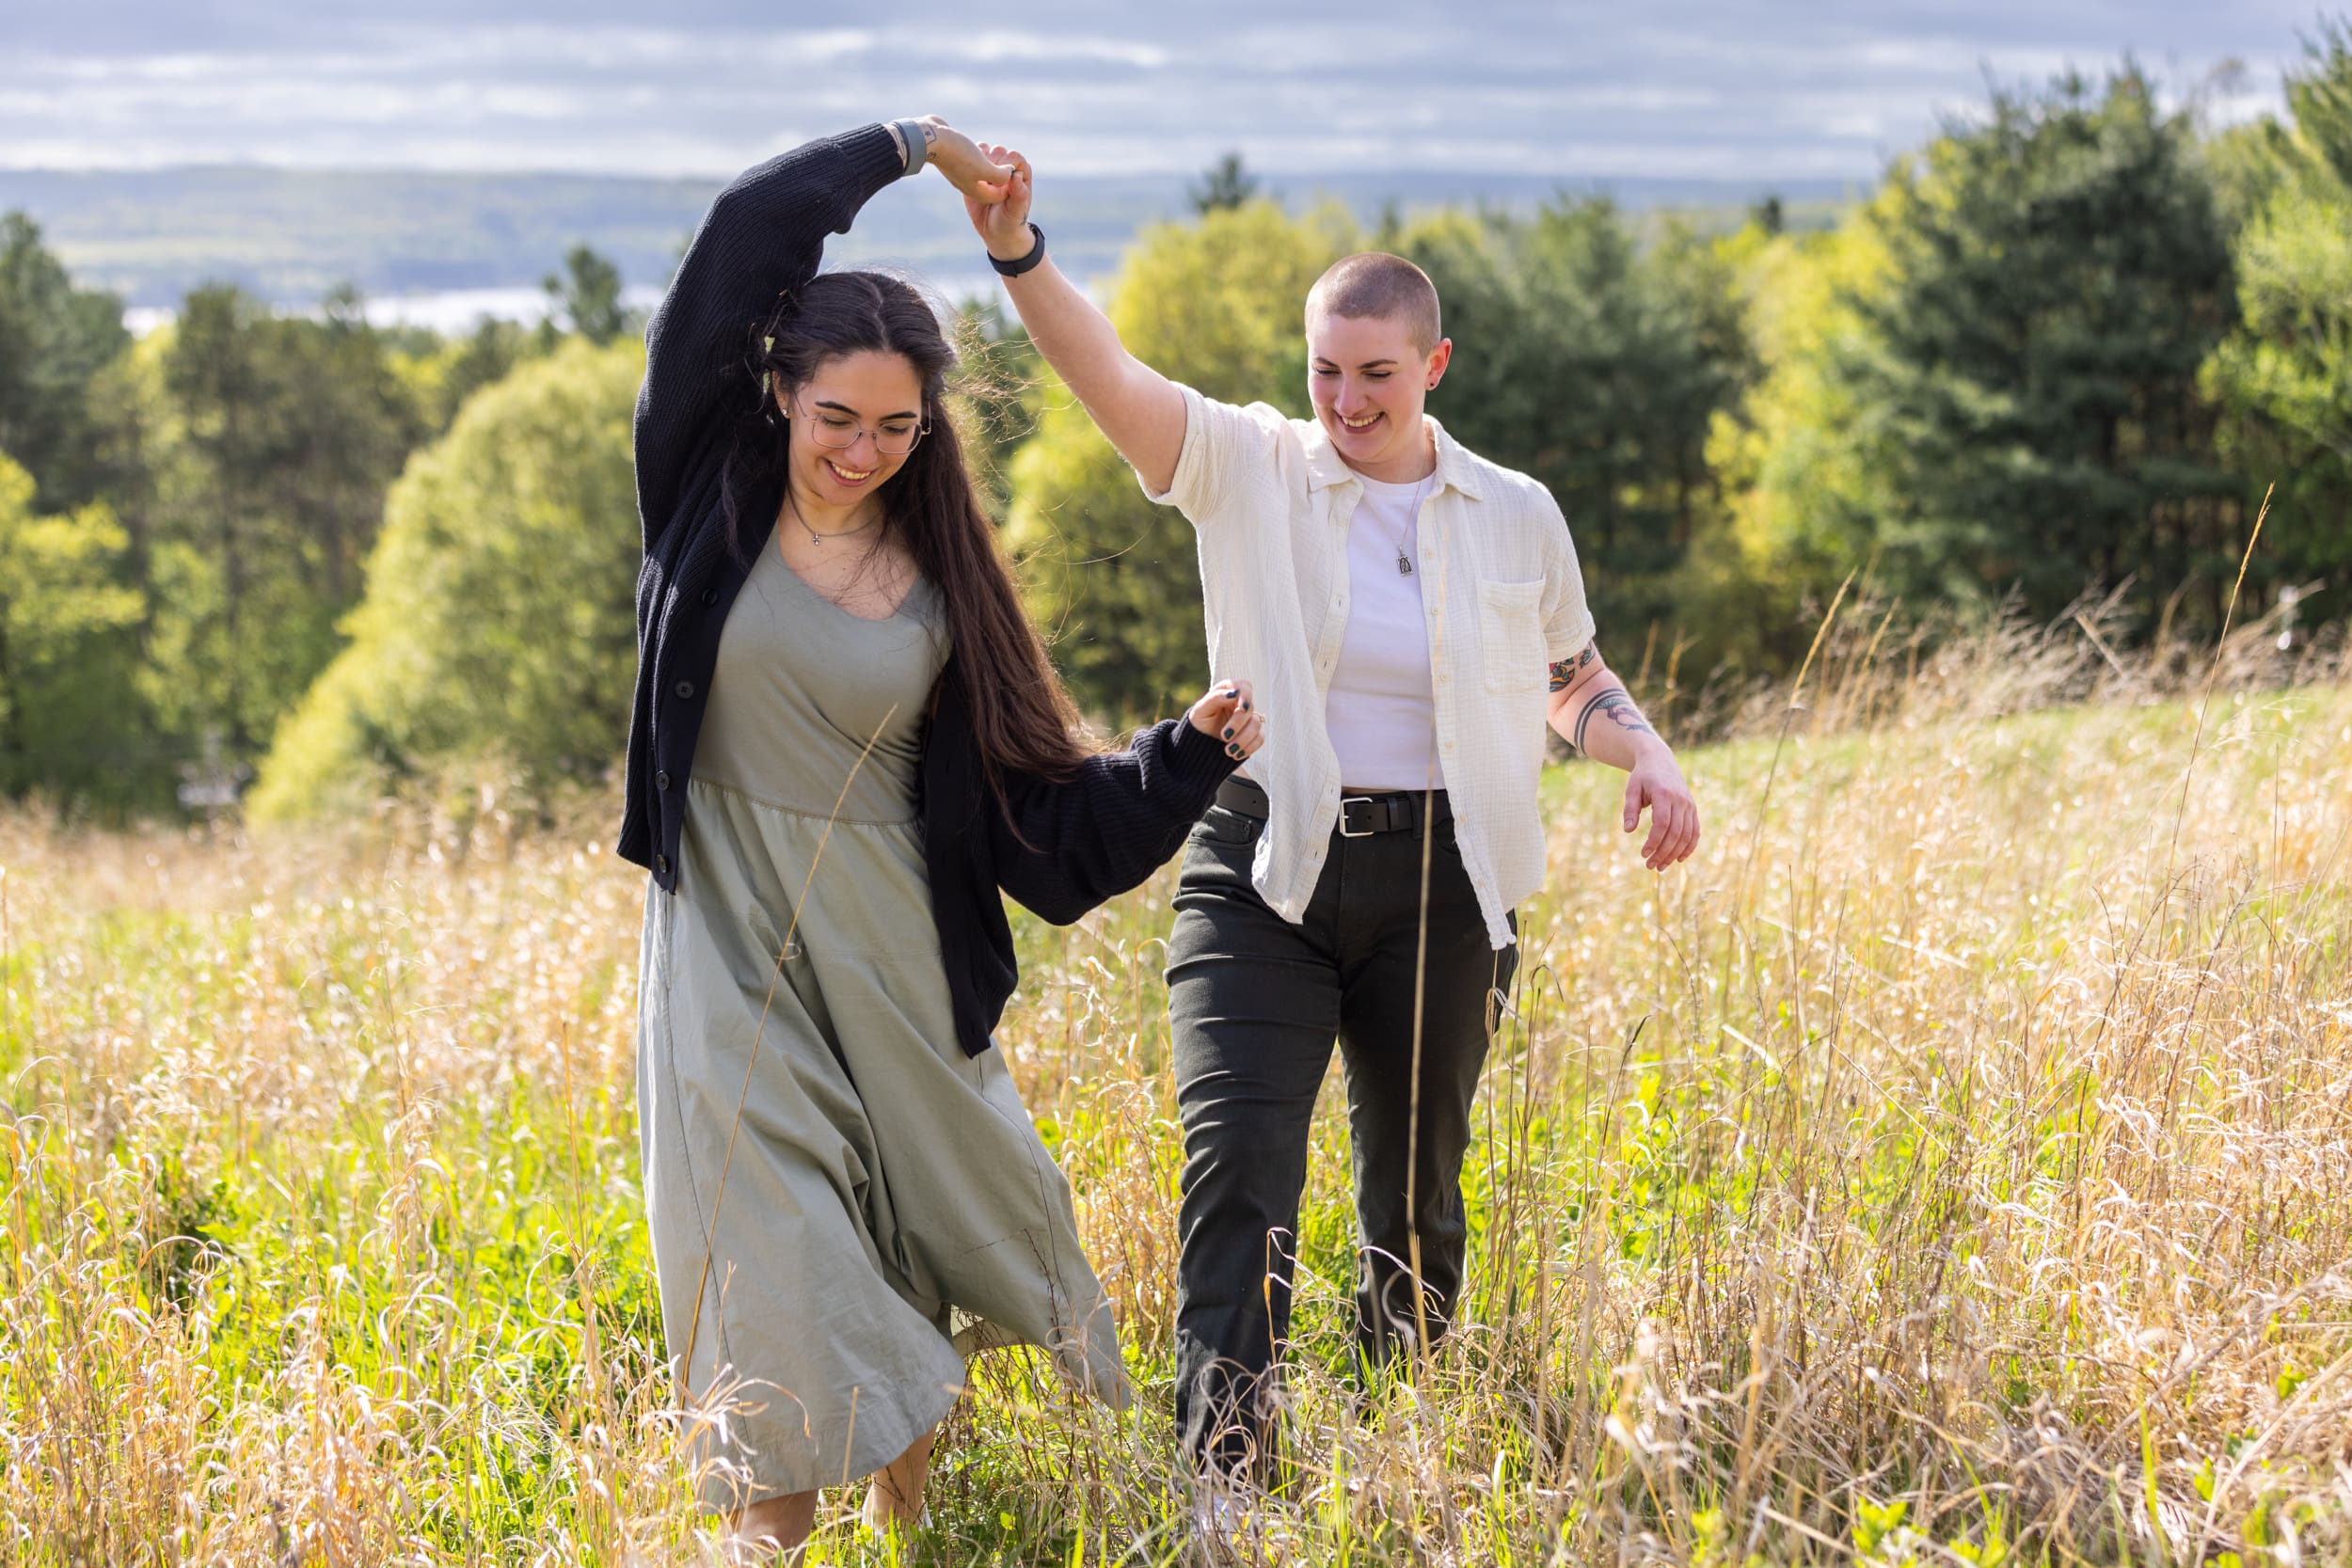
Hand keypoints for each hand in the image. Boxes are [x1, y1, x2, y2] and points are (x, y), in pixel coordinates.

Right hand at [917, 117, 1012, 206]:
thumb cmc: (958, 155)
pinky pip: (971, 160)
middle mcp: (967, 184)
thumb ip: (1000, 175)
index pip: (999, 195)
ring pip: (981, 171)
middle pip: (990, 184)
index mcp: (976, 191)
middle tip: (1005, 162)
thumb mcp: (984, 168)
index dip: (1009, 185)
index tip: (1013, 171)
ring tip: (994, 154)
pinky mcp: (954, 159)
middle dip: (1000, 174)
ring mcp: (959, 171)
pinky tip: (979, 147)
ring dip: (989, 163)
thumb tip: (1010, 173)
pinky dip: (978, 155)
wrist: (929, 139)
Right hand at [963, 142, 1035, 261]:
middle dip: (990, 165)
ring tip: (980, 184)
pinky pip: (971, 158)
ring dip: (979, 164)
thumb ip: (1019, 194)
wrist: (994, 230)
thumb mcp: (1016, 210)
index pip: (1013, 156)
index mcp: (1020, 172)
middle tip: (987, 184)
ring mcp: (991, 167)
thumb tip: (1016, 174)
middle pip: (998, 151)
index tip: (998, 181)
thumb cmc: (1010, 221)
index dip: (1005, 166)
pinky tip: (968, 178)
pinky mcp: (976, 170)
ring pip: (984, 152)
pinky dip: (968, 165)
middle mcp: (1007, 167)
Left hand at [1187, 679, 1262, 762]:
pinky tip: (1236, 755)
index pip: (1244, 686)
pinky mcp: (1253, 733)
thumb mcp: (1201, 709)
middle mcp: (1240, 703)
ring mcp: (1248, 719)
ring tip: (1228, 751)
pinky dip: (1248, 748)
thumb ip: (1215, 697)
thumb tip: (1233, 693)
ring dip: (1243, 739)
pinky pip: (1259, 739)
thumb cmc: (1200, 722)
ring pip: (1256, 725)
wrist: (1201, 743)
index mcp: (1228, 692)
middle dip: (1237, 724)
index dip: (1246, 696)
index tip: (1242, 708)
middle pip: (1249, 709)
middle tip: (1224, 736)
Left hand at [1622, 749, 1699, 870]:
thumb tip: (1628, 830)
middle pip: (1676, 832)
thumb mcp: (1631, 789)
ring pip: (1687, 835)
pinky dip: (1690, 847)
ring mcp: (1689, 805)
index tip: (1643, 854)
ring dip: (1675, 853)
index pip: (1662, 823)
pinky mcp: (1693, 809)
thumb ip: (1629, 809)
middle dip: (1663, 852)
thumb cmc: (1642, 777)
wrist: (1660, 761)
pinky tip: (1679, 859)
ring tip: (1661, 866)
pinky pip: (1695, 831)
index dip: (1654, 841)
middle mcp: (1680, 800)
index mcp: (1664, 794)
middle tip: (1650, 866)